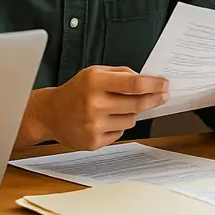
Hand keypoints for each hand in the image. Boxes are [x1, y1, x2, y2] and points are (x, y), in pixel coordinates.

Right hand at [37, 66, 168, 150]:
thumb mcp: (94, 73)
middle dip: (154, 99)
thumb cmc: (75, 91)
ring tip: (114, 108)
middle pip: (137, 104)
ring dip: (130, 113)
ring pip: (131, 120)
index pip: (133, 84)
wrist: (50, 114)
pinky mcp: (94, 142)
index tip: (164, 84)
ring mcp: (94, 125)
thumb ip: (120, 74)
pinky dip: (117, 126)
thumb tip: (146, 79)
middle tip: (162, 95)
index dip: (153, 85)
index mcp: (94, 82)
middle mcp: (94, 104)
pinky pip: (120, 133)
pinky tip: (103, 121)